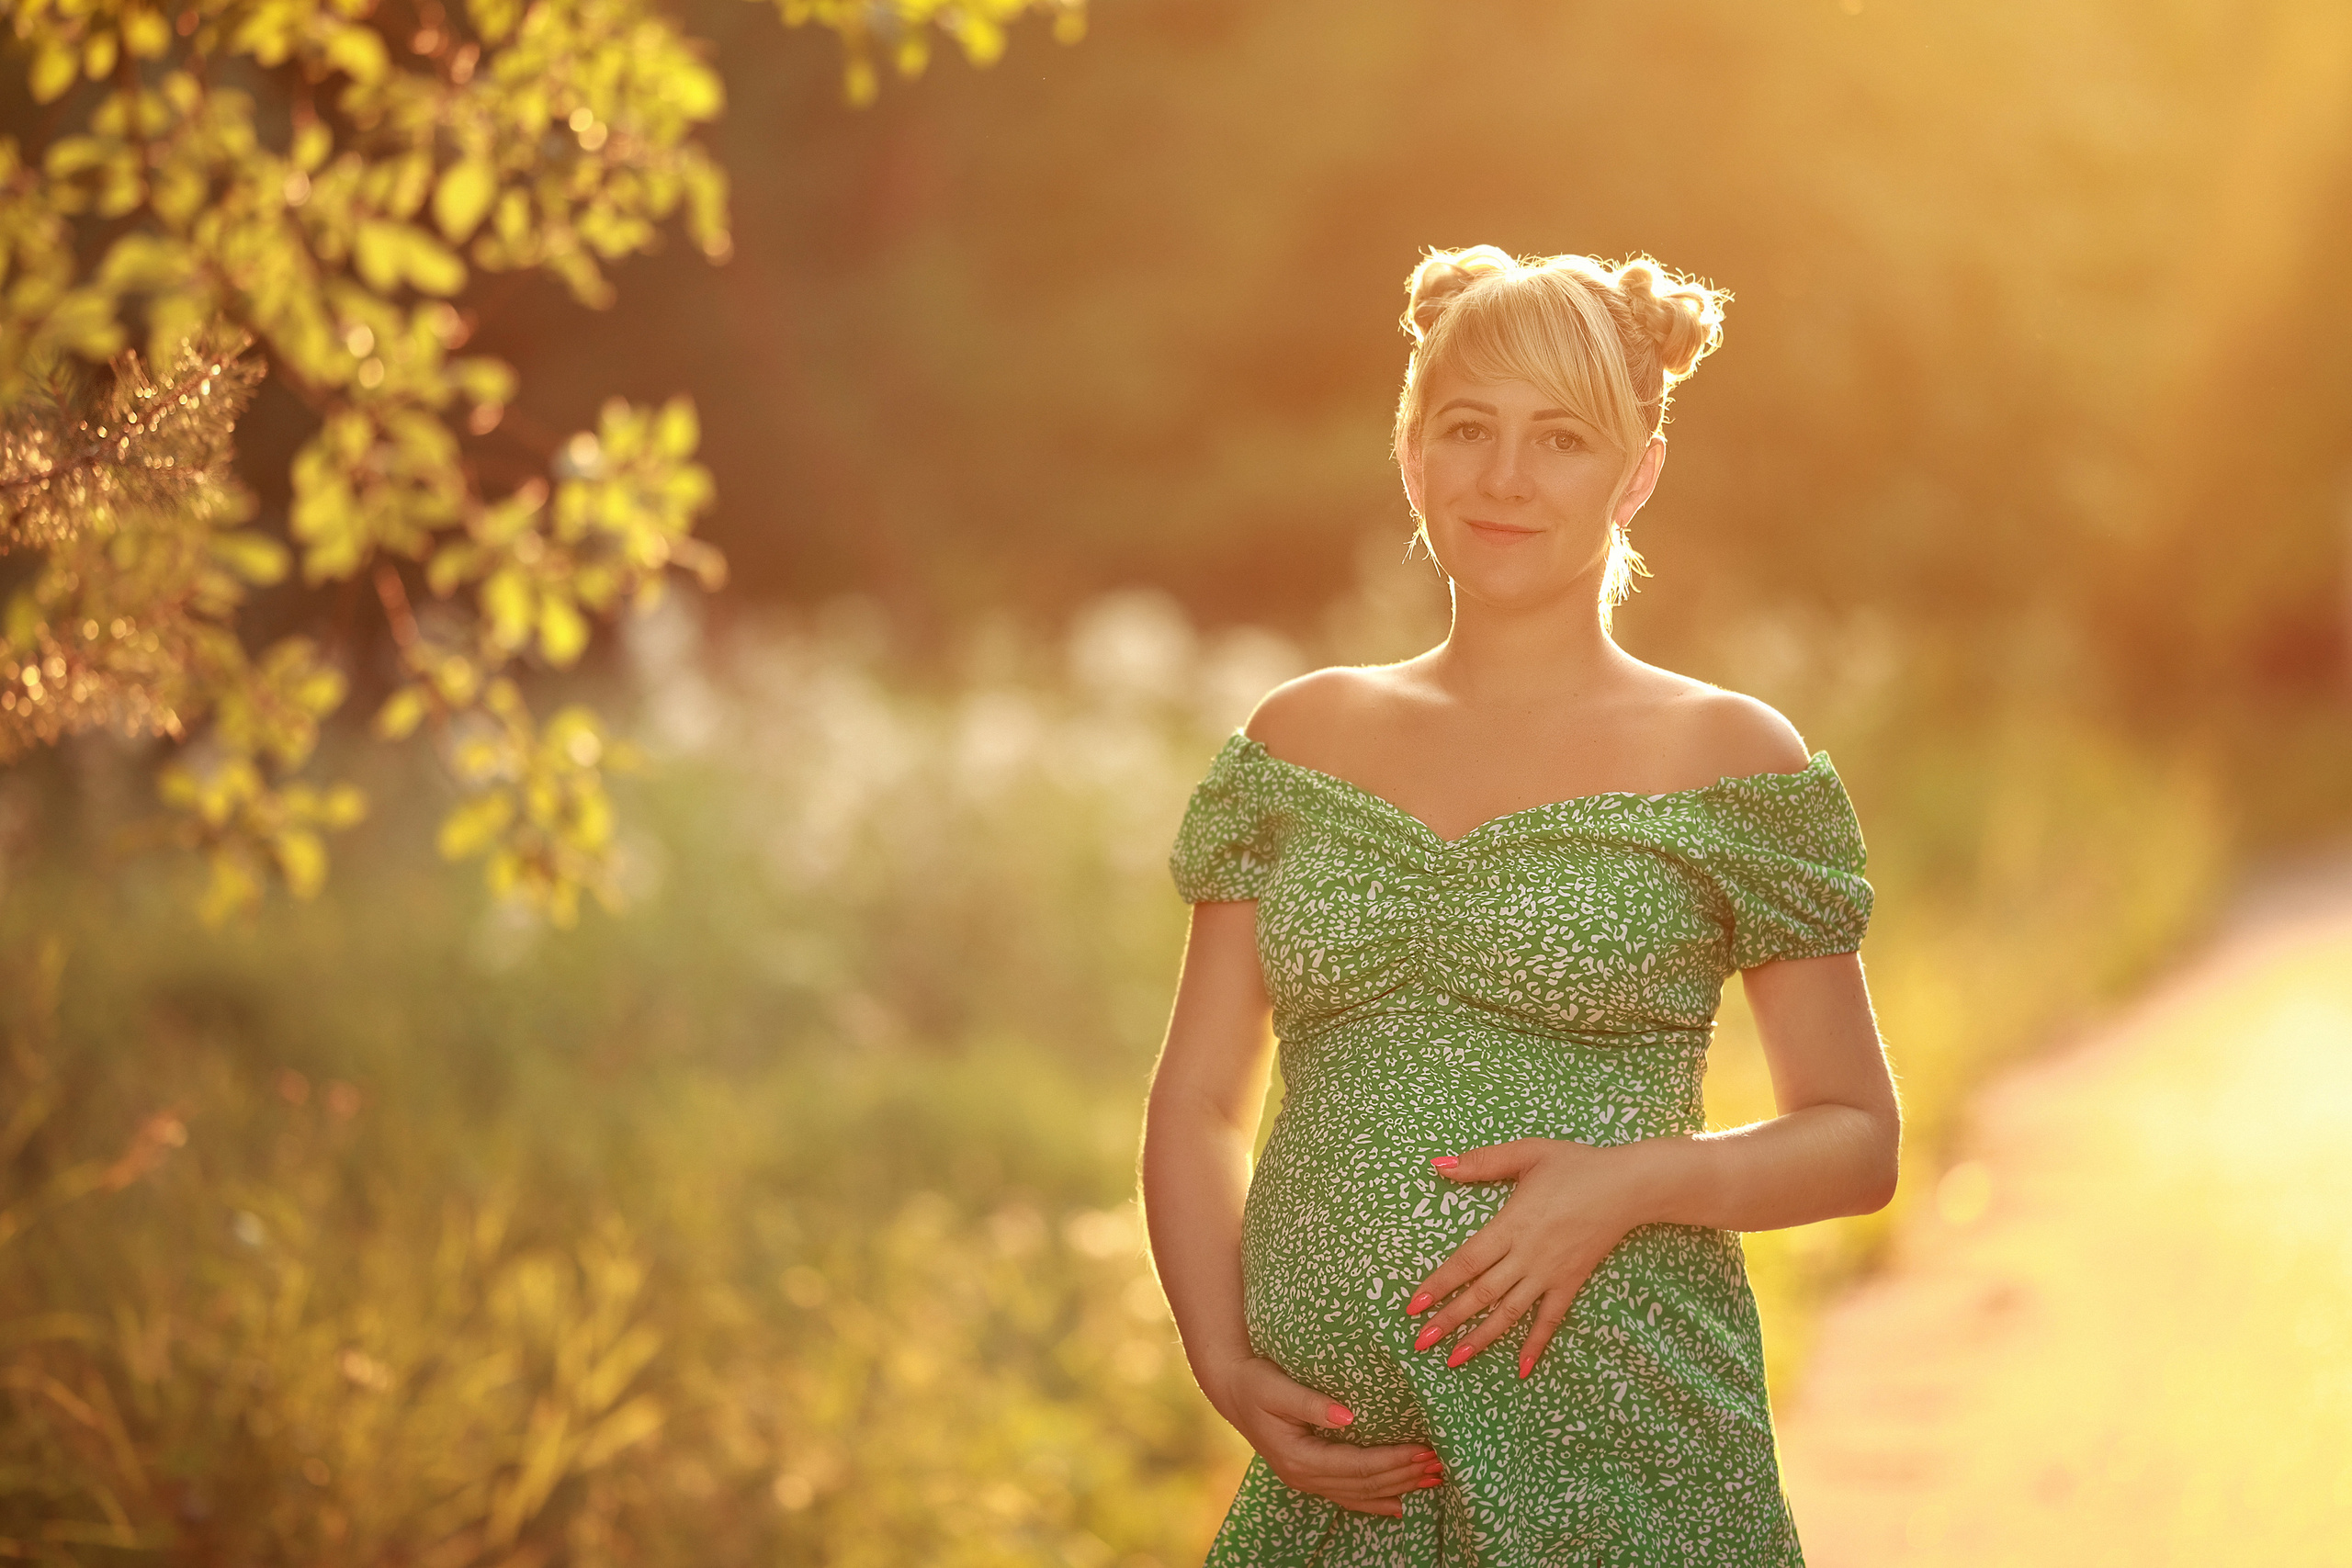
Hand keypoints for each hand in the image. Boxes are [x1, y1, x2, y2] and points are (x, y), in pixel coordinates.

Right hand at [1209, 1356, 1444, 1517]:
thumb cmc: (1255, 1381)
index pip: (1355, 1465)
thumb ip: (1310, 1403)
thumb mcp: (1276, 1386)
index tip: (1423, 1449)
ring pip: (1359, 1494)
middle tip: (1439, 1463)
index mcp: (1297, 1456)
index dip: (1391, 1460)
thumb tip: (1347, 1417)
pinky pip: (1348, 1496)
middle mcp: (1303, 1476)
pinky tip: (1398, 1505)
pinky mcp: (1310, 1475)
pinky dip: (1375, 1502)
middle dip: (1403, 1475)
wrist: (1231, 1389)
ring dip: (1397, 1488)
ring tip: (1432, 1479)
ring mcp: (1306, 1480)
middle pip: (1363, 1484)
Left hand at [1404, 1137, 1659, 1377]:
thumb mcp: (1527, 1153)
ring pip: (1509, 1312)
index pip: (1467, 1261)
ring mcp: (1550, 1273)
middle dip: (1449, 1319)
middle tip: (1420, 1342)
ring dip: (1481, 1338)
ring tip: (1454, 1359)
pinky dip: (1535, 1344)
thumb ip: (1482, 1161)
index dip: (1439, 1283)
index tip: (1413, 1304)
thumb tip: (1438, 1164)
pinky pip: (1551, 1319)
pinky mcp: (1571, 1282)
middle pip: (1482, 1294)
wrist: (1628, 1187)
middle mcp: (1527, 1255)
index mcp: (1512, 1225)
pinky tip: (1522, 1370)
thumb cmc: (1576, 1165)